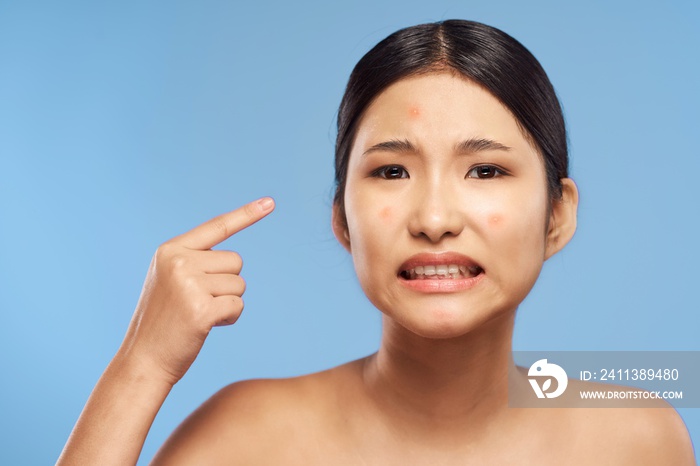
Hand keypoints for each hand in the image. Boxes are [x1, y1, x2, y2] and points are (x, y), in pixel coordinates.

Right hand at [118, 197, 274, 385]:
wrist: (143, 359)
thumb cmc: (163, 321)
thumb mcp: (170, 280)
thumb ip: (195, 261)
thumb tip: (232, 259)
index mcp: (170, 249)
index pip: (217, 226)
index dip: (246, 214)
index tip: (270, 203)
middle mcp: (179, 261)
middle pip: (235, 261)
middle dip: (227, 283)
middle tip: (199, 301)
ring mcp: (189, 284)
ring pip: (239, 284)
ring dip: (228, 302)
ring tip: (200, 314)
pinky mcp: (202, 309)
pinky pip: (237, 305)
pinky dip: (230, 317)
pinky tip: (207, 326)